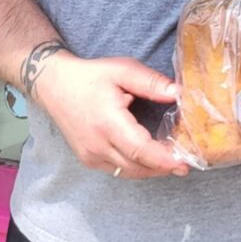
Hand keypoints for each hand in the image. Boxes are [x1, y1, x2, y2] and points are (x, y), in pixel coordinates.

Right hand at [36, 53, 189, 179]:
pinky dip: (135, 168)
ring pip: (126, 172)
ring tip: (173, 163)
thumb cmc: (90, 76)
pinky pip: (116, 169)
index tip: (184, 162)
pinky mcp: (87, 158)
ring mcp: (90, 155)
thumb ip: (151, 83)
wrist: (54, 85)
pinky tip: (150, 159)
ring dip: (150, 170)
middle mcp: (97, 144)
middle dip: (163, 168)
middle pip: (136, 166)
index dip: (163, 159)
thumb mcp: (123, 70)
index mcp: (107, 123)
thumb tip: (178, 93)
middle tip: (186, 164)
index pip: (139, 149)